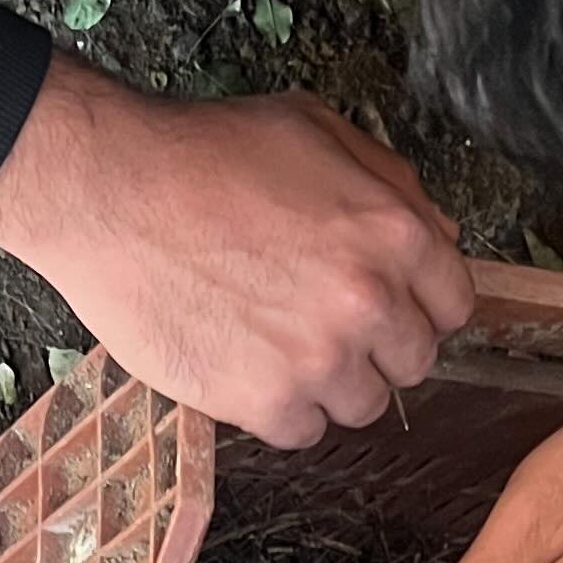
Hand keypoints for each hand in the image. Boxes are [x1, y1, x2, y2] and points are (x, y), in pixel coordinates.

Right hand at [0, 51, 471, 443]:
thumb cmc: (205, 153)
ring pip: (363, 406)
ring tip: (279, 344)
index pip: (454, 304)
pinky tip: (247, 367)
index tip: (385, 305)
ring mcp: (318, 359)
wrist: (108, 192)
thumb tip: (437, 235)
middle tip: (322, 322)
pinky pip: (303, 432)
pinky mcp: (262, 402)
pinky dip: (280, 410)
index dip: (418, 305)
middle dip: (377, 346)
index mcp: (394, 233)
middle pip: (414, 363)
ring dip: (331, 383)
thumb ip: (390, 184)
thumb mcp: (315, 130)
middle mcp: (369, 302)